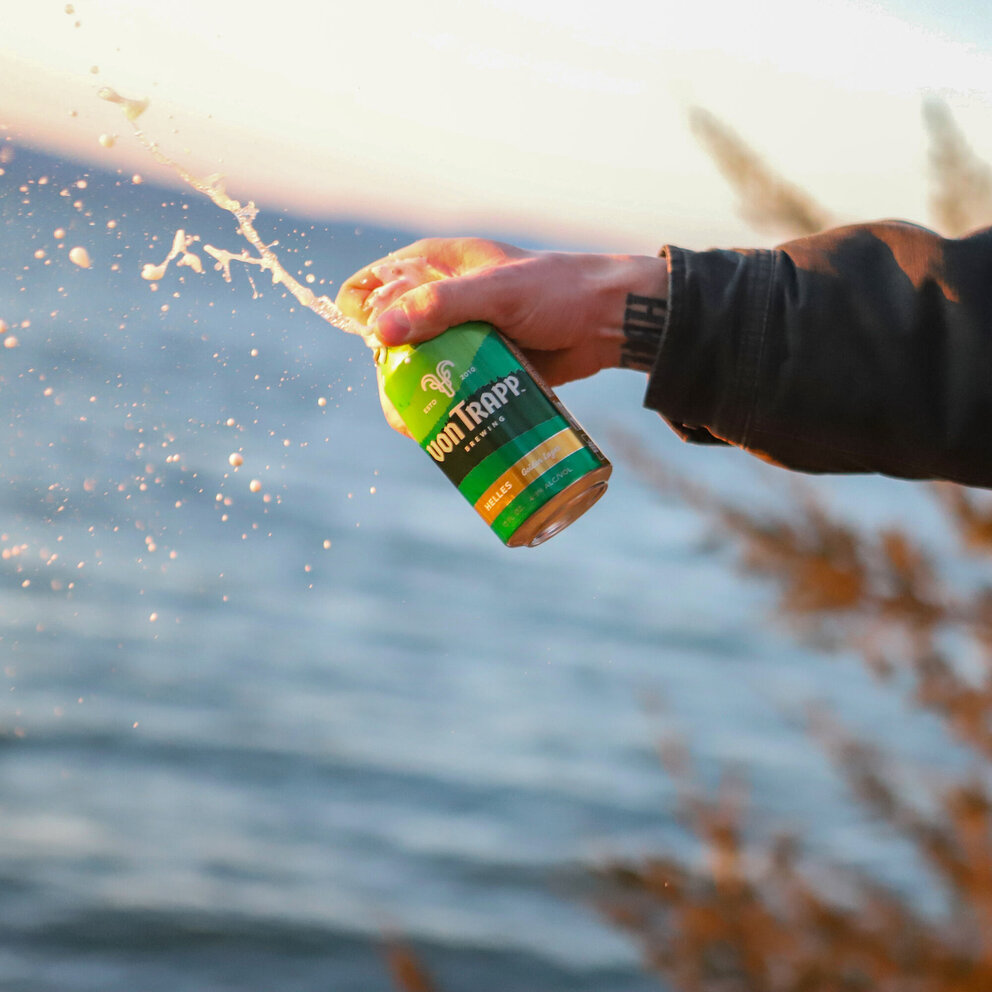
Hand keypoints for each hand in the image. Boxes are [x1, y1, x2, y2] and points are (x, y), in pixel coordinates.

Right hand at [335, 237, 667, 434]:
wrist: (605, 323)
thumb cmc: (556, 292)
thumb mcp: (498, 292)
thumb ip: (440, 305)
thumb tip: (380, 331)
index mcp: (432, 266)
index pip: (369, 288)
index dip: (365, 319)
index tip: (384, 347)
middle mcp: (436, 299)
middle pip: (386, 339)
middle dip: (388, 372)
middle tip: (401, 401)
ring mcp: (455, 335)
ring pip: (411, 369)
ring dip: (408, 397)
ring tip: (416, 426)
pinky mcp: (474, 366)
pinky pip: (442, 388)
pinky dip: (434, 409)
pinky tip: (435, 431)